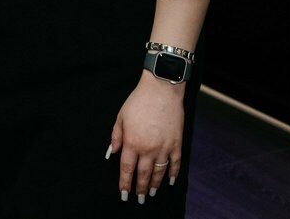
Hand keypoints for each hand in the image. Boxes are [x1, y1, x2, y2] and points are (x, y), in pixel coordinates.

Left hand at [106, 71, 185, 202]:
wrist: (161, 89)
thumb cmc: (139, 101)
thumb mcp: (121, 116)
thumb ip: (116, 136)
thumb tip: (112, 153)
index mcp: (132, 142)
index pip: (127, 169)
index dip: (125, 183)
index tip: (124, 193)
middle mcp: (148, 148)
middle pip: (143, 174)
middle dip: (140, 188)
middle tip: (139, 199)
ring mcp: (164, 147)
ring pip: (159, 172)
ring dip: (155, 185)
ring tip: (152, 193)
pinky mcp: (176, 143)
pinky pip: (175, 163)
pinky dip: (173, 174)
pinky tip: (170, 181)